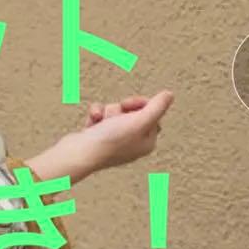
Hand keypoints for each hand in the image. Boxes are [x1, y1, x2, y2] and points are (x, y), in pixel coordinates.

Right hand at [26, 90, 173, 185]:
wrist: (79, 153)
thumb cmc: (110, 141)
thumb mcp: (140, 121)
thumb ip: (157, 107)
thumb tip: (169, 95)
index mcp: (146, 143)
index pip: (153, 115)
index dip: (142, 105)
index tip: (131, 103)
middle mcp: (132, 144)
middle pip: (133, 112)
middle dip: (121, 109)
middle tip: (117, 113)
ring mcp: (114, 141)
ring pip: (115, 112)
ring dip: (107, 112)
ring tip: (102, 121)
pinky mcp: (98, 138)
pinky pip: (101, 117)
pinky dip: (96, 116)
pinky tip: (92, 122)